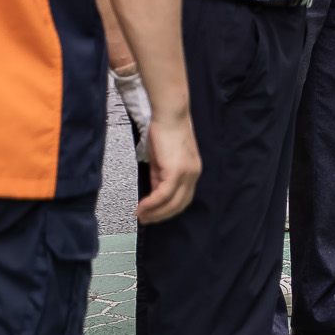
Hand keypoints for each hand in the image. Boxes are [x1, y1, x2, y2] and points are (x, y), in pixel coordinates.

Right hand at [136, 105, 200, 223]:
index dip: (167, 210)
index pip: (183, 199)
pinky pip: (164, 194)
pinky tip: (142, 207)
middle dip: (161, 216)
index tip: (153, 215)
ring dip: (155, 213)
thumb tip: (153, 194)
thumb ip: (159, 178)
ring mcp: (187, 173)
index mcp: (192, 172)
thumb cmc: (164, 132)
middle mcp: (193, 174)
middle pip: (179, 205)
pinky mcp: (176, 170)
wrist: (169, 115)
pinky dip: (151, 203)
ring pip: (172, 203)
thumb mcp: (162, 161)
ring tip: (141, 216)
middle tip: (145, 220)